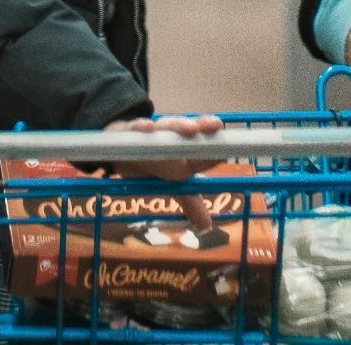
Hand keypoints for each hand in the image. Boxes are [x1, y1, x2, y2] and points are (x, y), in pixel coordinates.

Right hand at [106, 113, 223, 232]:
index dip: (216, 148)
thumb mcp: (171, 184)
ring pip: (166, 126)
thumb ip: (189, 201)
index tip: (228, 149)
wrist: (122, 146)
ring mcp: (153, 133)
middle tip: (215, 126)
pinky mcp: (131, 129)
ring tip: (190, 129)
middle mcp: (172, 139)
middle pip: (190, 130)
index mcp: (185, 153)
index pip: (204, 148)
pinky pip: (136, 128)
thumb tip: (207, 226)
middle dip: (203, 127)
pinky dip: (142, 127)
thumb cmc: (154, 164)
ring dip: (178, 125)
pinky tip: (148, 128)